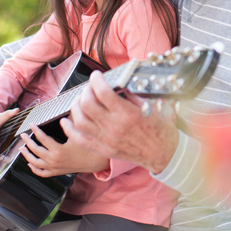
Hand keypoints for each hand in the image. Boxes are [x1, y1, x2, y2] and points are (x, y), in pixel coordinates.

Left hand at [19, 124, 110, 176]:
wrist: (94, 161)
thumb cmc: (88, 147)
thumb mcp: (79, 135)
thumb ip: (69, 126)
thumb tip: (61, 118)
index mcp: (59, 150)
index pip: (43, 138)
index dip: (36, 130)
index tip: (31, 124)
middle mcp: (54, 160)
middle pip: (36, 150)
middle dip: (28, 141)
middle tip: (23, 135)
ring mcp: (55, 168)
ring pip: (35, 163)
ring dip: (27, 155)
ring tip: (22, 148)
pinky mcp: (57, 172)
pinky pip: (41, 173)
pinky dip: (34, 169)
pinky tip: (29, 163)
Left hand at [61, 71, 178, 173]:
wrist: (163, 155)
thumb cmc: (161, 131)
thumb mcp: (152, 106)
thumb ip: (133, 95)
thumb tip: (118, 85)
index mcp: (127, 114)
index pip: (103, 92)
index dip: (96, 80)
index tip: (96, 76)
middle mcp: (114, 127)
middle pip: (87, 104)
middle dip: (85, 91)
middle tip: (90, 87)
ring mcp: (107, 139)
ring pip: (80, 120)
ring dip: (76, 106)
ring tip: (80, 100)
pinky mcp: (103, 149)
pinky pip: (80, 139)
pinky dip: (70, 129)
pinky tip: (66, 121)